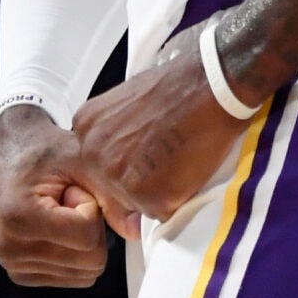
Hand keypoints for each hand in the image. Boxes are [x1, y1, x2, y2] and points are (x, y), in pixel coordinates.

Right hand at [0, 105, 109, 286]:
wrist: (15, 152)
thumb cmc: (47, 151)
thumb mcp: (81, 160)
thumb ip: (111, 193)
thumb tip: (136, 231)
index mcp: (20, 219)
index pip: (88, 239)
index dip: (91, 208)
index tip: (71, 188)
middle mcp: (10, 250)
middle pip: (90, 261)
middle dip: (90, 226)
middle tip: (67, 199)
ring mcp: (14, 266)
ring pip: (86, 272)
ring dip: (83, 239)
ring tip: (60, 210)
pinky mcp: (22, 275)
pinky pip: (75, 277)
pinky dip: (75, 252)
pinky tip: (57, 226)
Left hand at [69, 27, 254, 238]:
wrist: (212, 84)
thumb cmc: (177, 87)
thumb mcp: (128, 102)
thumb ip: (115, 135)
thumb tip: (121, 167)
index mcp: (85, 127)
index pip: (96, 165)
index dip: (126, 164)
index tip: (145, 151)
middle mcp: (93, 154)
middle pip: (111, 189)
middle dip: (138, 182)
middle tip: (167, 156)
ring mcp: (118, 177)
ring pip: (135, 204)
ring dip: (159, 191)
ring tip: (179, 158)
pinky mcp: (147, 197)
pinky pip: (161, 213)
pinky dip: (177, 199)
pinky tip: (187, 167)